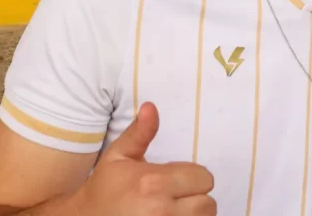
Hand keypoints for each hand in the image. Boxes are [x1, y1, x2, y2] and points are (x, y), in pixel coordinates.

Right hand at [71, 103, 216, 215]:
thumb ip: (139, 133)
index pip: (203, 177)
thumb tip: (151, 107)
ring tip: (173, 210)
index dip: (191, 178)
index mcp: (154, 182)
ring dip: (192, 214)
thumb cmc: (104, 190)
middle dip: (195, 199)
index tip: (175, 182)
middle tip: (175, 199)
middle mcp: (161, 209)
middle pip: (207, 203)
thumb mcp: (117, 157)